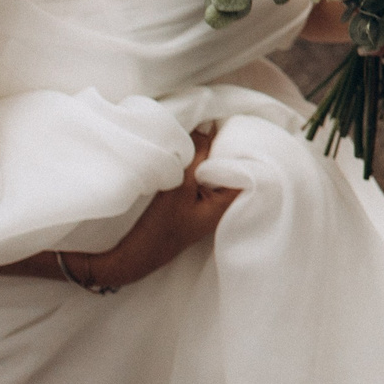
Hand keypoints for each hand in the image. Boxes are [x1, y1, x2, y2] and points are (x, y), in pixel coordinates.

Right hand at [70, 124, 239, 287]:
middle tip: (218, 126)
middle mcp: (224, 204)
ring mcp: (209, 205)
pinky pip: (204, 179)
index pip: (249, 168)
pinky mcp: (194, 204)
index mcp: (229, 203)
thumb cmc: (161, 227)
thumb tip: (208, 127)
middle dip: (226, 149)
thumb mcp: (180, 187)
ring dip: (210, 157)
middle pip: (233, 168)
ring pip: (216, 172)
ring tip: (205, 135)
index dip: (243, 147)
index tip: (236, 127)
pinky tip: (192, 154)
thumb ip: (197, 156)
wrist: (135, 257)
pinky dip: (200, 166)